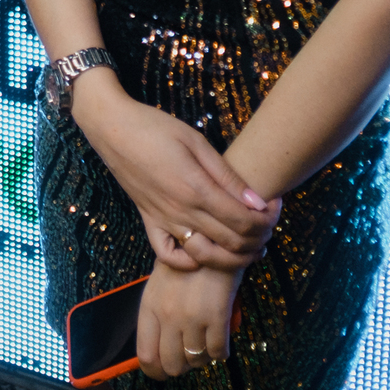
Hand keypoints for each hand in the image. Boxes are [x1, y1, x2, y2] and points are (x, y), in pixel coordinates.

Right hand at [72, 75, 277, 271]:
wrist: (112, 128)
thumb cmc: (155, 127)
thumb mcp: (196, 142)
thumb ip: (227, 176)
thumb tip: (257, 201)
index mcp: (196, 189)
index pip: (244, 221)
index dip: (267, 220)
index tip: (277, 207)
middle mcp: (181, 212)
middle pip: (231, 243)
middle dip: (258, 240)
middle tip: (268, 226)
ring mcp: (163, 220)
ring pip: (205, 256)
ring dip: (233, 259)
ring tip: (249, 247)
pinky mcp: (148, 221)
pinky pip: (168, 255)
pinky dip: (188, 262)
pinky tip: (204, 253)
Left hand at [137, 262, 244, 378]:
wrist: (209, 239)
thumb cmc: (184, 262)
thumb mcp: (159, 284)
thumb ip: (156, 315)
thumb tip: (159, 348)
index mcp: (149, 306)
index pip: (146, 356)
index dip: (156, 371)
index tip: (165, 369)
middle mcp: (167, 315)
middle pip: (171, 365)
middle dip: (182, 365)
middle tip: (189, 354)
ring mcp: (192, 317)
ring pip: (196, 361)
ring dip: (202, 357)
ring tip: (205, 341)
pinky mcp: (216, 316)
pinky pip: (218, 352)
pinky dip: (220, 351)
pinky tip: (220, 339)